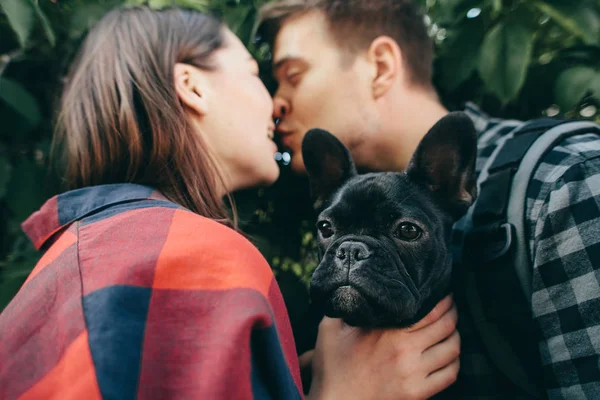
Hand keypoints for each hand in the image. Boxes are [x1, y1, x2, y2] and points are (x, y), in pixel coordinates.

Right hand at [306, 295, 459, 399]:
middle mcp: (406, 352)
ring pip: (452, 349)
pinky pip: (450, 374)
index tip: (444, 292)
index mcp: (388, 332)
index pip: (430, 310)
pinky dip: (454, 362)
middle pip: (446, 326)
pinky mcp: (418, 393)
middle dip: (453, 313)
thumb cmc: (332, 366)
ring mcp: (414, 374)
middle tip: (451, 306)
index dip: (443, 299)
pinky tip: (448, 355)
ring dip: (456, 336)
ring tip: (451, 329)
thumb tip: (354, 284)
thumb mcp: (330, 329)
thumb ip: (344, 304)